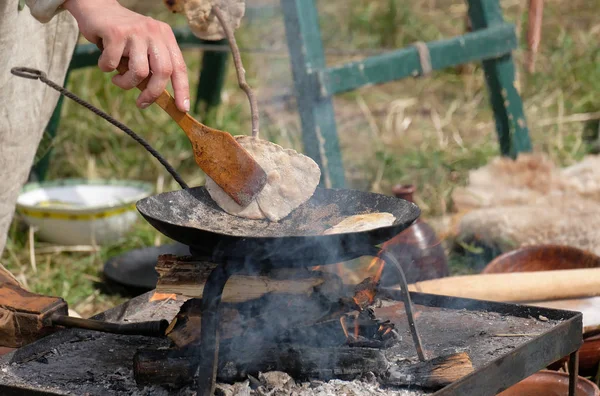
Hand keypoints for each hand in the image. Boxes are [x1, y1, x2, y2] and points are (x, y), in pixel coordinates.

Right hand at [63, 0, 189, 111]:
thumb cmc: (122, 36)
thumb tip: (156, 98)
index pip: (179, 67)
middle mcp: (154, 32)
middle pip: (163, 72)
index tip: (183, 108)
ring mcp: (136, 31)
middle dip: (152, 93)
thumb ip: (151, 67)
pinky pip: (113, 64)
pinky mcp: (116, 32)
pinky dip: (106, 68)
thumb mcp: (143, 48)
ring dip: (125, 83)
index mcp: (165, 37)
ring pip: (139, 72)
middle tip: (141, 103)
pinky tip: (104, 60)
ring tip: (117, 79)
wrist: (96, 8)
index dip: (182, 89)